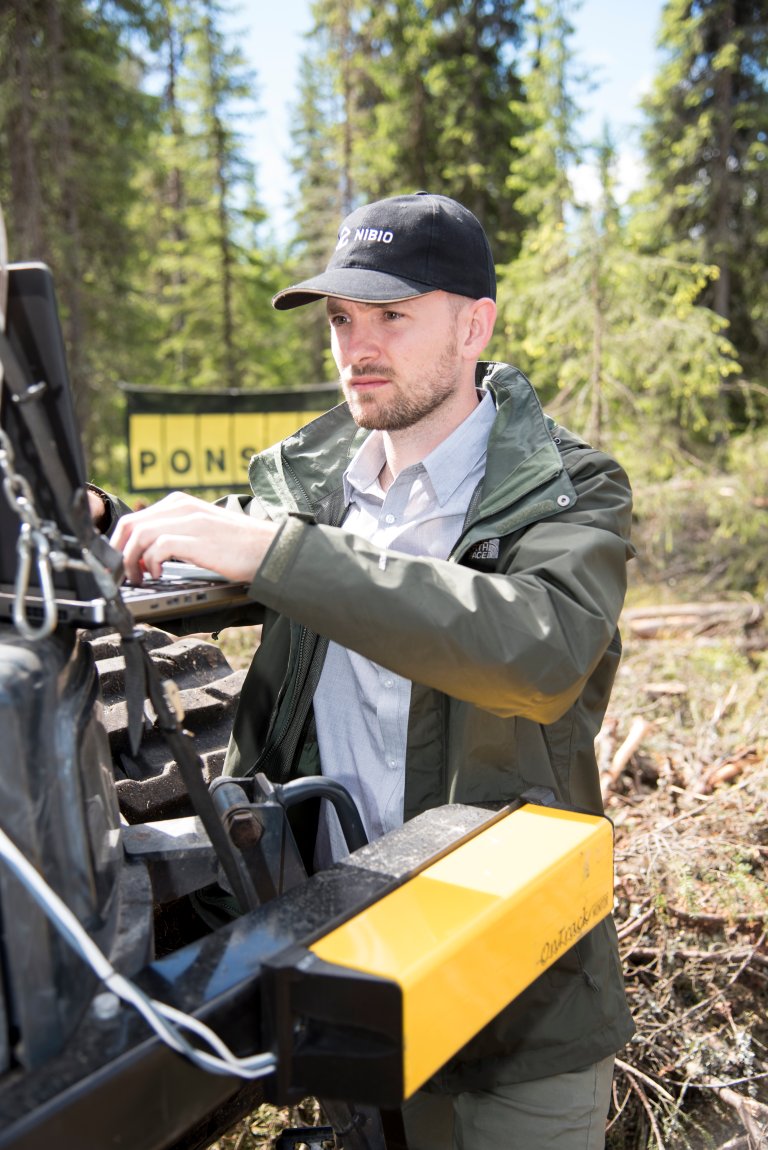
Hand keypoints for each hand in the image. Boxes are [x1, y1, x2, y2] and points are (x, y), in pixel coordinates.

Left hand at [110, 491, 278, 583]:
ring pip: (138, 535)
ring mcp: (189, 520)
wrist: (272, 550)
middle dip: (118, 552)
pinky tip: (157, 575)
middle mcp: (181, 507)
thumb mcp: (203, 533)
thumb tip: (149, 558)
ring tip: (139, 579)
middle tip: (122, 575)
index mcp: (181, 503)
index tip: (121, 565)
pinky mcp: (196, 537)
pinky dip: (151, 563)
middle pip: (130, 524)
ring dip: (131, 561)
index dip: (121, 544)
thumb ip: (177, 536)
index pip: (135, 518)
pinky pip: (157, 546)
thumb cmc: (241, 548)